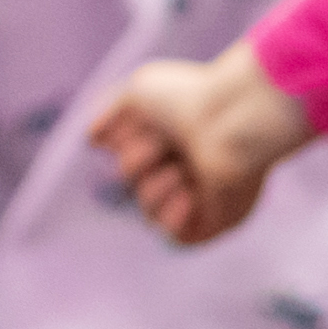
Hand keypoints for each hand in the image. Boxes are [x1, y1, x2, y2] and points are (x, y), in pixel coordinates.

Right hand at [83, 54, 317, 248]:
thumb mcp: (139, 91)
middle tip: (165, 143)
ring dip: (155, 188)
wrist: (234, 120)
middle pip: (129, 180)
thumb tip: (93, 140)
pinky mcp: (214, 220)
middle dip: (138, 160)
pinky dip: (173, 218)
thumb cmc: (189, 100)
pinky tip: (188, 194)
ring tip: (182, 172)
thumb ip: (111, 114)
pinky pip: (176, 236)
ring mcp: (198, 194)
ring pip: (147, 208)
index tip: (143, 123)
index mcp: (168, 136)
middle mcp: (181, 165)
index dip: (126, 140)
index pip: (126, 153)